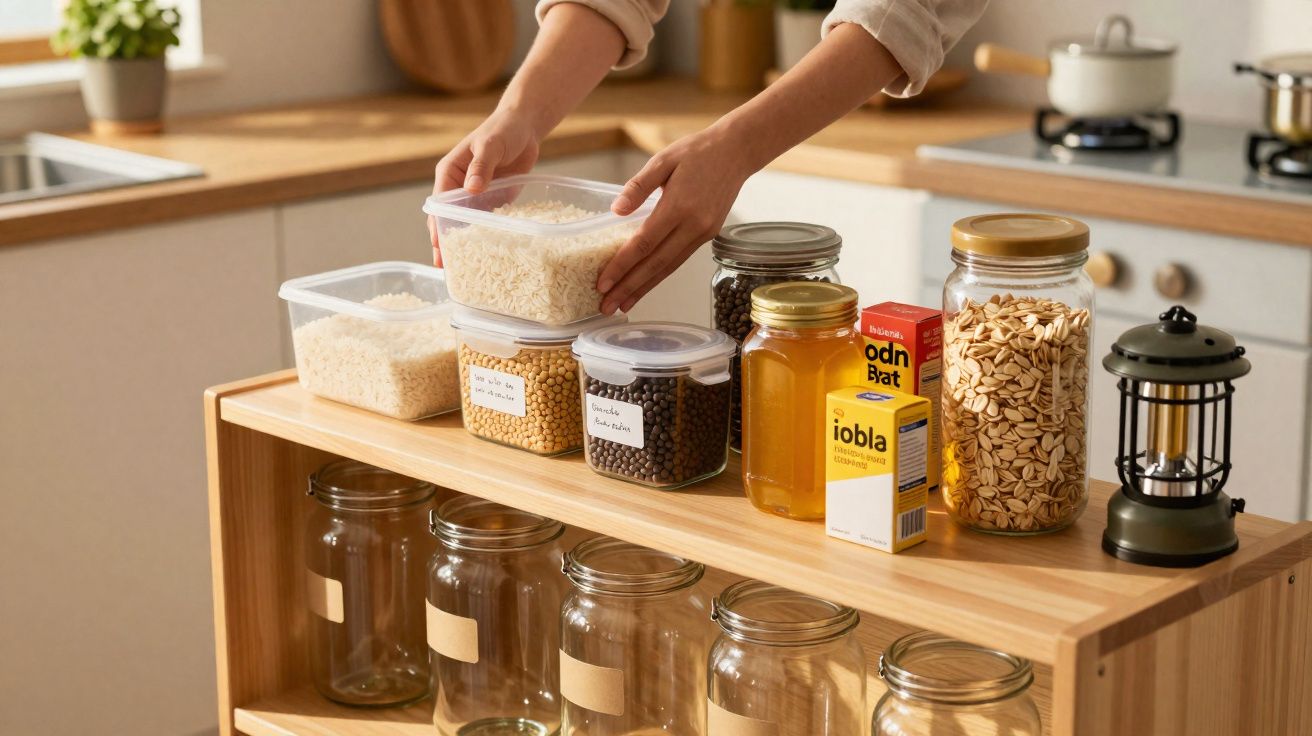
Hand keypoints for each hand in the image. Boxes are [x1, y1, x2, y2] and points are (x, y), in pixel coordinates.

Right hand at [429, 108, 540, 263]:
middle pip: (447, 219)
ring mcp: (476, 196)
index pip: (438, 204)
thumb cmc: (502, 130)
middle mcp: (458, 187)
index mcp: (449, 173)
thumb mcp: (490, 145)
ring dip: (464, 244)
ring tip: (463, 268)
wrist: (524, 127)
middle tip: (445, 266)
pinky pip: (487, 220)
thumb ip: (481, 165)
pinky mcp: (493, 200)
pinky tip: (488, 254)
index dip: (437, 225)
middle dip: (445, 241)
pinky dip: (485, 236)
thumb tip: (471, 188)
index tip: (438, 244)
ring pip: (465, 223)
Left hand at [598, 125, 754, 313]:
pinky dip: (659, 276)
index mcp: (679, 206)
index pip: (644, 244)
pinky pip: (678, 260)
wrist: (736, 151)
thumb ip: (638, 186)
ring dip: (644, 288)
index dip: (621, 266)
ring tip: (622, 305)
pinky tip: (645, 285)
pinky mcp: (707, 236)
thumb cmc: (697, 151)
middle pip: (655, 264)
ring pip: (668, 268)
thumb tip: (616, 211)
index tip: (602, 283)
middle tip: (606, 306)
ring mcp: (702, 234)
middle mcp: (693, 226)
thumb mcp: (663, 160)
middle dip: (628, 287)